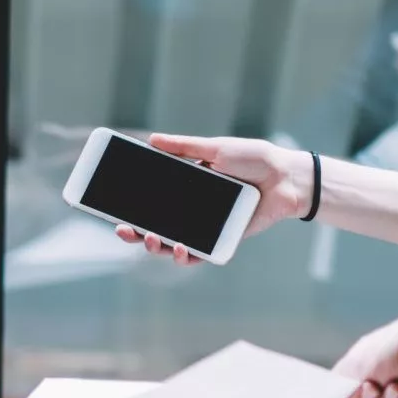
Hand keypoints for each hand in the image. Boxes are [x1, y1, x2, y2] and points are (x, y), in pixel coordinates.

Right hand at [111, 132, 310, 264]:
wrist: (285, 176)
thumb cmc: (253, 159)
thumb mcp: (215, 148)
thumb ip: (183, 147)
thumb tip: (152, 141)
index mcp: (187, 188)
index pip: (151, 201)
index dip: (130, 208)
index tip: (112, 210)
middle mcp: (192, 211)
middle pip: (155, 227)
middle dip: (135, 233)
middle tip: (123, 230)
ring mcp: (206, 228)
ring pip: (172, 245)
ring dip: (156, 247)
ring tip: (151, 239)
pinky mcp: (222, 241)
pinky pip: (199, 255)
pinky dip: (185, 256)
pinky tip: (178, 249)